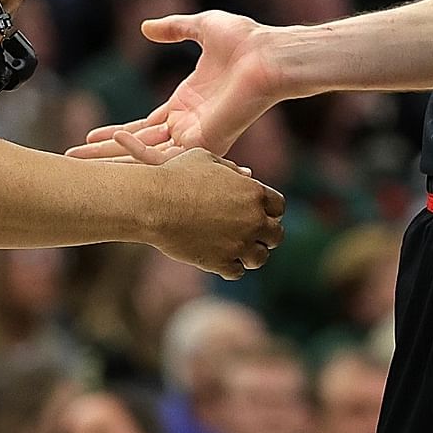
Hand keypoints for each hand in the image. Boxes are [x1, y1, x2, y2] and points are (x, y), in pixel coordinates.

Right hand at [67, 11, 282, 161]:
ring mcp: (197, 137)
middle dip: (106, 154)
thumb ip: (174, 28)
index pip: (146, 126)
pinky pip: (166, 154)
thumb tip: (145, 27)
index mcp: (188, 103)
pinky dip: (139, 151)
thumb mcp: (201, 26)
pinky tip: (113, 140)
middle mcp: (189, 125)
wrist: (270, 54)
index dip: (117, 132)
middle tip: (74, 159)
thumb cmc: (246, 41)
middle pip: (140, 146)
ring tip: (81, 160)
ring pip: (148, 156)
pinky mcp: (204, 143)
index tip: (90, 136)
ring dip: (114, 158)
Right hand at [146, 148, 284, 279]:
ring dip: (250, 254)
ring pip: (260, 258)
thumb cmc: (176, 175)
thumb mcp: (206, 160)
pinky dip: (229, 266)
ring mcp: (238, 243)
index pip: (279, 207)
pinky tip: (218, 256)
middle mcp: (253, 220)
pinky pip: (237, 272)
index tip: (256, 212)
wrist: (153, 203)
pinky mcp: (221, 263)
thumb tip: (247, 175)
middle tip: (249, 233)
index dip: (269, 210)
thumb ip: (231, 169)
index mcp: (254, 192)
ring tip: (236, 248)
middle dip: (265, 234)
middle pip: (276, 235)